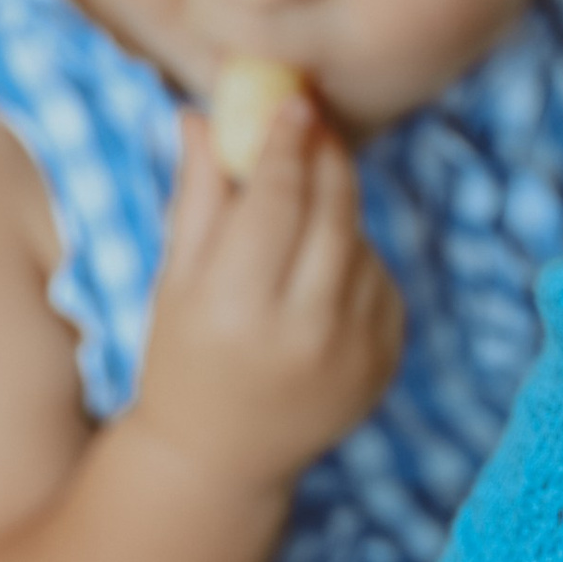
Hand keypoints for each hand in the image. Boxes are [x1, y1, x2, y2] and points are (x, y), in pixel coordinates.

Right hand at [131, 99, 403, 495]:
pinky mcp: (385, 363)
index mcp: (237, 308)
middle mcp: (303, 332)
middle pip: (332, 211)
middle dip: (325, 158)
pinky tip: (319, 271)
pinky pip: (380, 279)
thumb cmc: (184, 357)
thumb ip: (199, 195)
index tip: (293, 102)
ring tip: (300, 213)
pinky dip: (355, 258)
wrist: (221, 460)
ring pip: (360, 240)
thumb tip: (203, 112)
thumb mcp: (177, 279)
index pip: (276, 200)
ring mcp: (353, 352)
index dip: (286, 144)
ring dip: (338, 209)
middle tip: (312, 123)